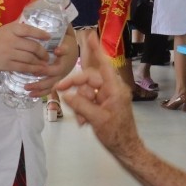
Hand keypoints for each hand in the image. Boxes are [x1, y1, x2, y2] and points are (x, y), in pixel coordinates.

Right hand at [0, 20, 57, 76]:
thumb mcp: (3, 30)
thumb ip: (17, 28)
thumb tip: (32, 24)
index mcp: (10, 29)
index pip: (29, 30)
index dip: (41, 34)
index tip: (48, 37)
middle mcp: (10, 40)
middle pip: (33, 46)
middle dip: (43, 52)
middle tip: (47, 56)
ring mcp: (8, 53)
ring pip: (30, 58)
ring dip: (39, 62)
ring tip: (44, 64)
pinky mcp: (6, 65)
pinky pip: (23, 67)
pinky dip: (32, 69)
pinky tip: (37, 70)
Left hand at [24, 30, 78, 98]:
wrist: (71, 52)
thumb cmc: (64, 41)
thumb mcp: (65, 32)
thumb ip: (62, 26)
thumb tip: (60, 12)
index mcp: (68, 51)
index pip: (67, 50)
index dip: (63, 50)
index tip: (57, 49)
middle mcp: (66, 64)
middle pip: (57, 70)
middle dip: (45, 71)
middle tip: (34, 71)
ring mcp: (61, 75)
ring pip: (52, 82)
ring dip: (40, 85)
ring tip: (27, 87)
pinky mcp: (57, 81)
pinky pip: (49, 89)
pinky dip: (40, 92)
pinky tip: (30, 94)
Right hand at [58, 38, 143, 158]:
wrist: (126, 149)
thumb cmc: (115, 134)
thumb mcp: (97, 119)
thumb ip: (81, 104)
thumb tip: (66, 94)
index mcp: (114, 88)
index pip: (104, 64)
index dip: (96, 50)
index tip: (91, 35)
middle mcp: (112, 89)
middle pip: (90, 79)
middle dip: (77, 88)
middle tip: (59, 92)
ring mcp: (109, 97)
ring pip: (88, 91)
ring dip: (80, 103)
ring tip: (80, 120)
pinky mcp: (105, 105)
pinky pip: (90, 100)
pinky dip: (83, 109)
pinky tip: (82, 122)